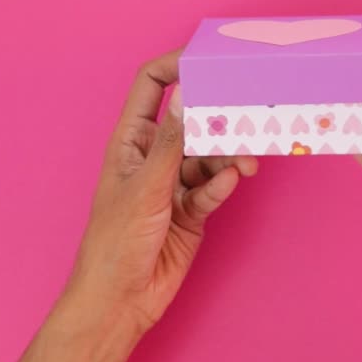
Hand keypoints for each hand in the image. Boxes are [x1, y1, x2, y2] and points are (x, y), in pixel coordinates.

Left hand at [67, 51, 256, 334]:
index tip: (208, 60)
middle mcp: (152, 157)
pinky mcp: (192, 211)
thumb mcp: (146, 186)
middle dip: (218, 116)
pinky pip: (213, 187)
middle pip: (191, 120)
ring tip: (246, 162)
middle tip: (247, 112)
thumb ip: (172, 141)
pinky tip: (231, 184)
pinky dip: (223, 185)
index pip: (152, 86)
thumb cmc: (115, 243)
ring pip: (210, 155)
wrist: (121, 301)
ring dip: (228, 156)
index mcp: (130, 141)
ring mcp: (173, 184)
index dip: (177, 67)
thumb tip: (189, 96)